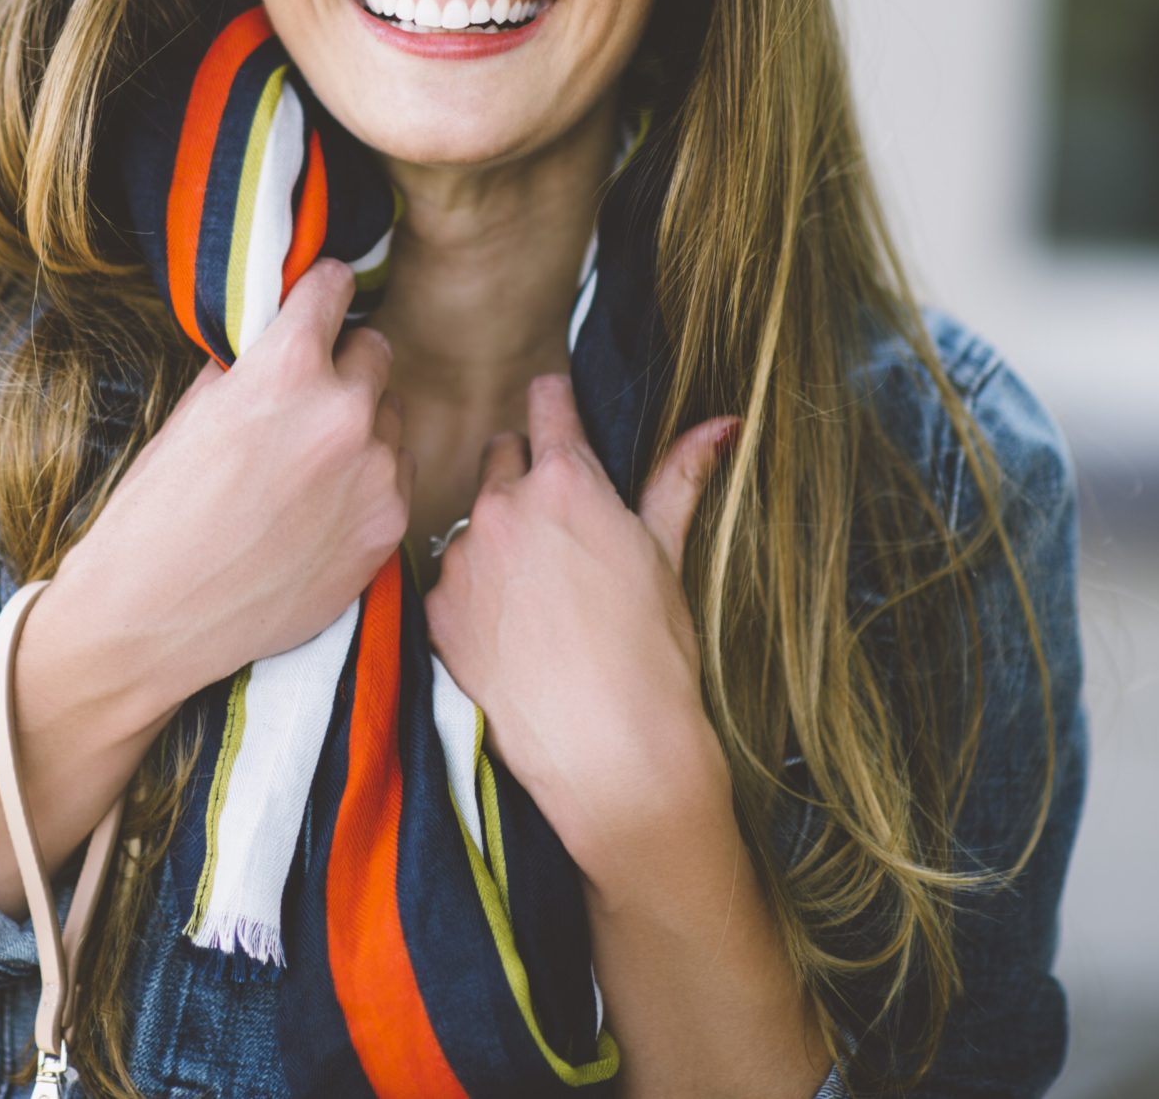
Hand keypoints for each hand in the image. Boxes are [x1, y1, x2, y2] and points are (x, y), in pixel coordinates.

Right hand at [50, 258, 414, 706]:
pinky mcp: (389, 528)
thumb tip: (274, 339)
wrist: (155, 617)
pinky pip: (399, 480)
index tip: (325, 296)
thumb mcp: (191, 414)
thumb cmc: (156, 514)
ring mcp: (376, 474)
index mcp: (287, 368)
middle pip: (376, 351)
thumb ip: (246, 366)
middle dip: (344, 364)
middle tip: (309, 395)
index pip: (335, 288)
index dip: (324, 290)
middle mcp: (344, 411)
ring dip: (362, 427)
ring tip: (309, 467)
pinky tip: (322, 509)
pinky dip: (370, 483)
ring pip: (391, 419)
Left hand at [422, 373, 741, 872]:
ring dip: (497, 539)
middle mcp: (503, 507)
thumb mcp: (668, 557)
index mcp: (565, 481)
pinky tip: (510, 631)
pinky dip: (474, 594)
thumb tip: (722, 421)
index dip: (555, 404)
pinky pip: (450, 581)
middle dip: (525, 475)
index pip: (546, 405)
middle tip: (559, 522)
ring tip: (538, 594)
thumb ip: (680, 478)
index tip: (555, 406)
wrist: (610, 753)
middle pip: (500, 455)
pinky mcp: (436, 611)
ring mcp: (462, 559)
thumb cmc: (652, 655)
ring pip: (472, 522)